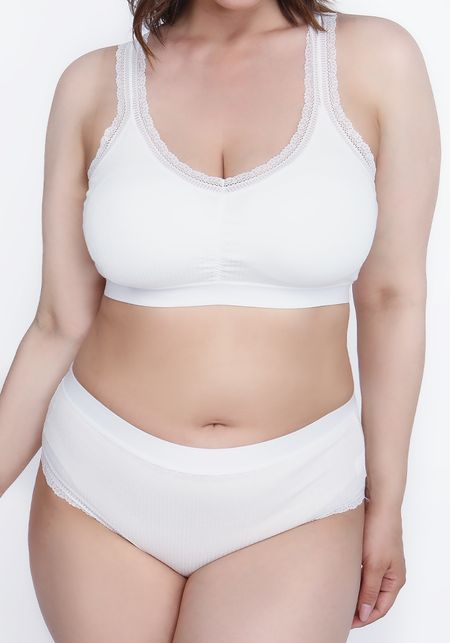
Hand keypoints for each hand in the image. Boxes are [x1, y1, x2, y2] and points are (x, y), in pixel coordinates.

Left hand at [351, 501, 406, 627]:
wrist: (378, 503)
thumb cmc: (380, 531)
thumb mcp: (374, 564)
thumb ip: (369, 589)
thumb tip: (364, 612)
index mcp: (395, 580)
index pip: (381, 608)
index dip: (364, 618)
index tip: (347, 622)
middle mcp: (389, 573)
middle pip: (374, 598)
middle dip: (358, 607)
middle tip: (340, 613)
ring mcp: (380, 562)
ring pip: (366, 584)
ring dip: (354, 592)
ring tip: (338, 598)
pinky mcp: (370, 551)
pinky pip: (362, 572)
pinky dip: (352, 578)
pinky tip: (340, 579)